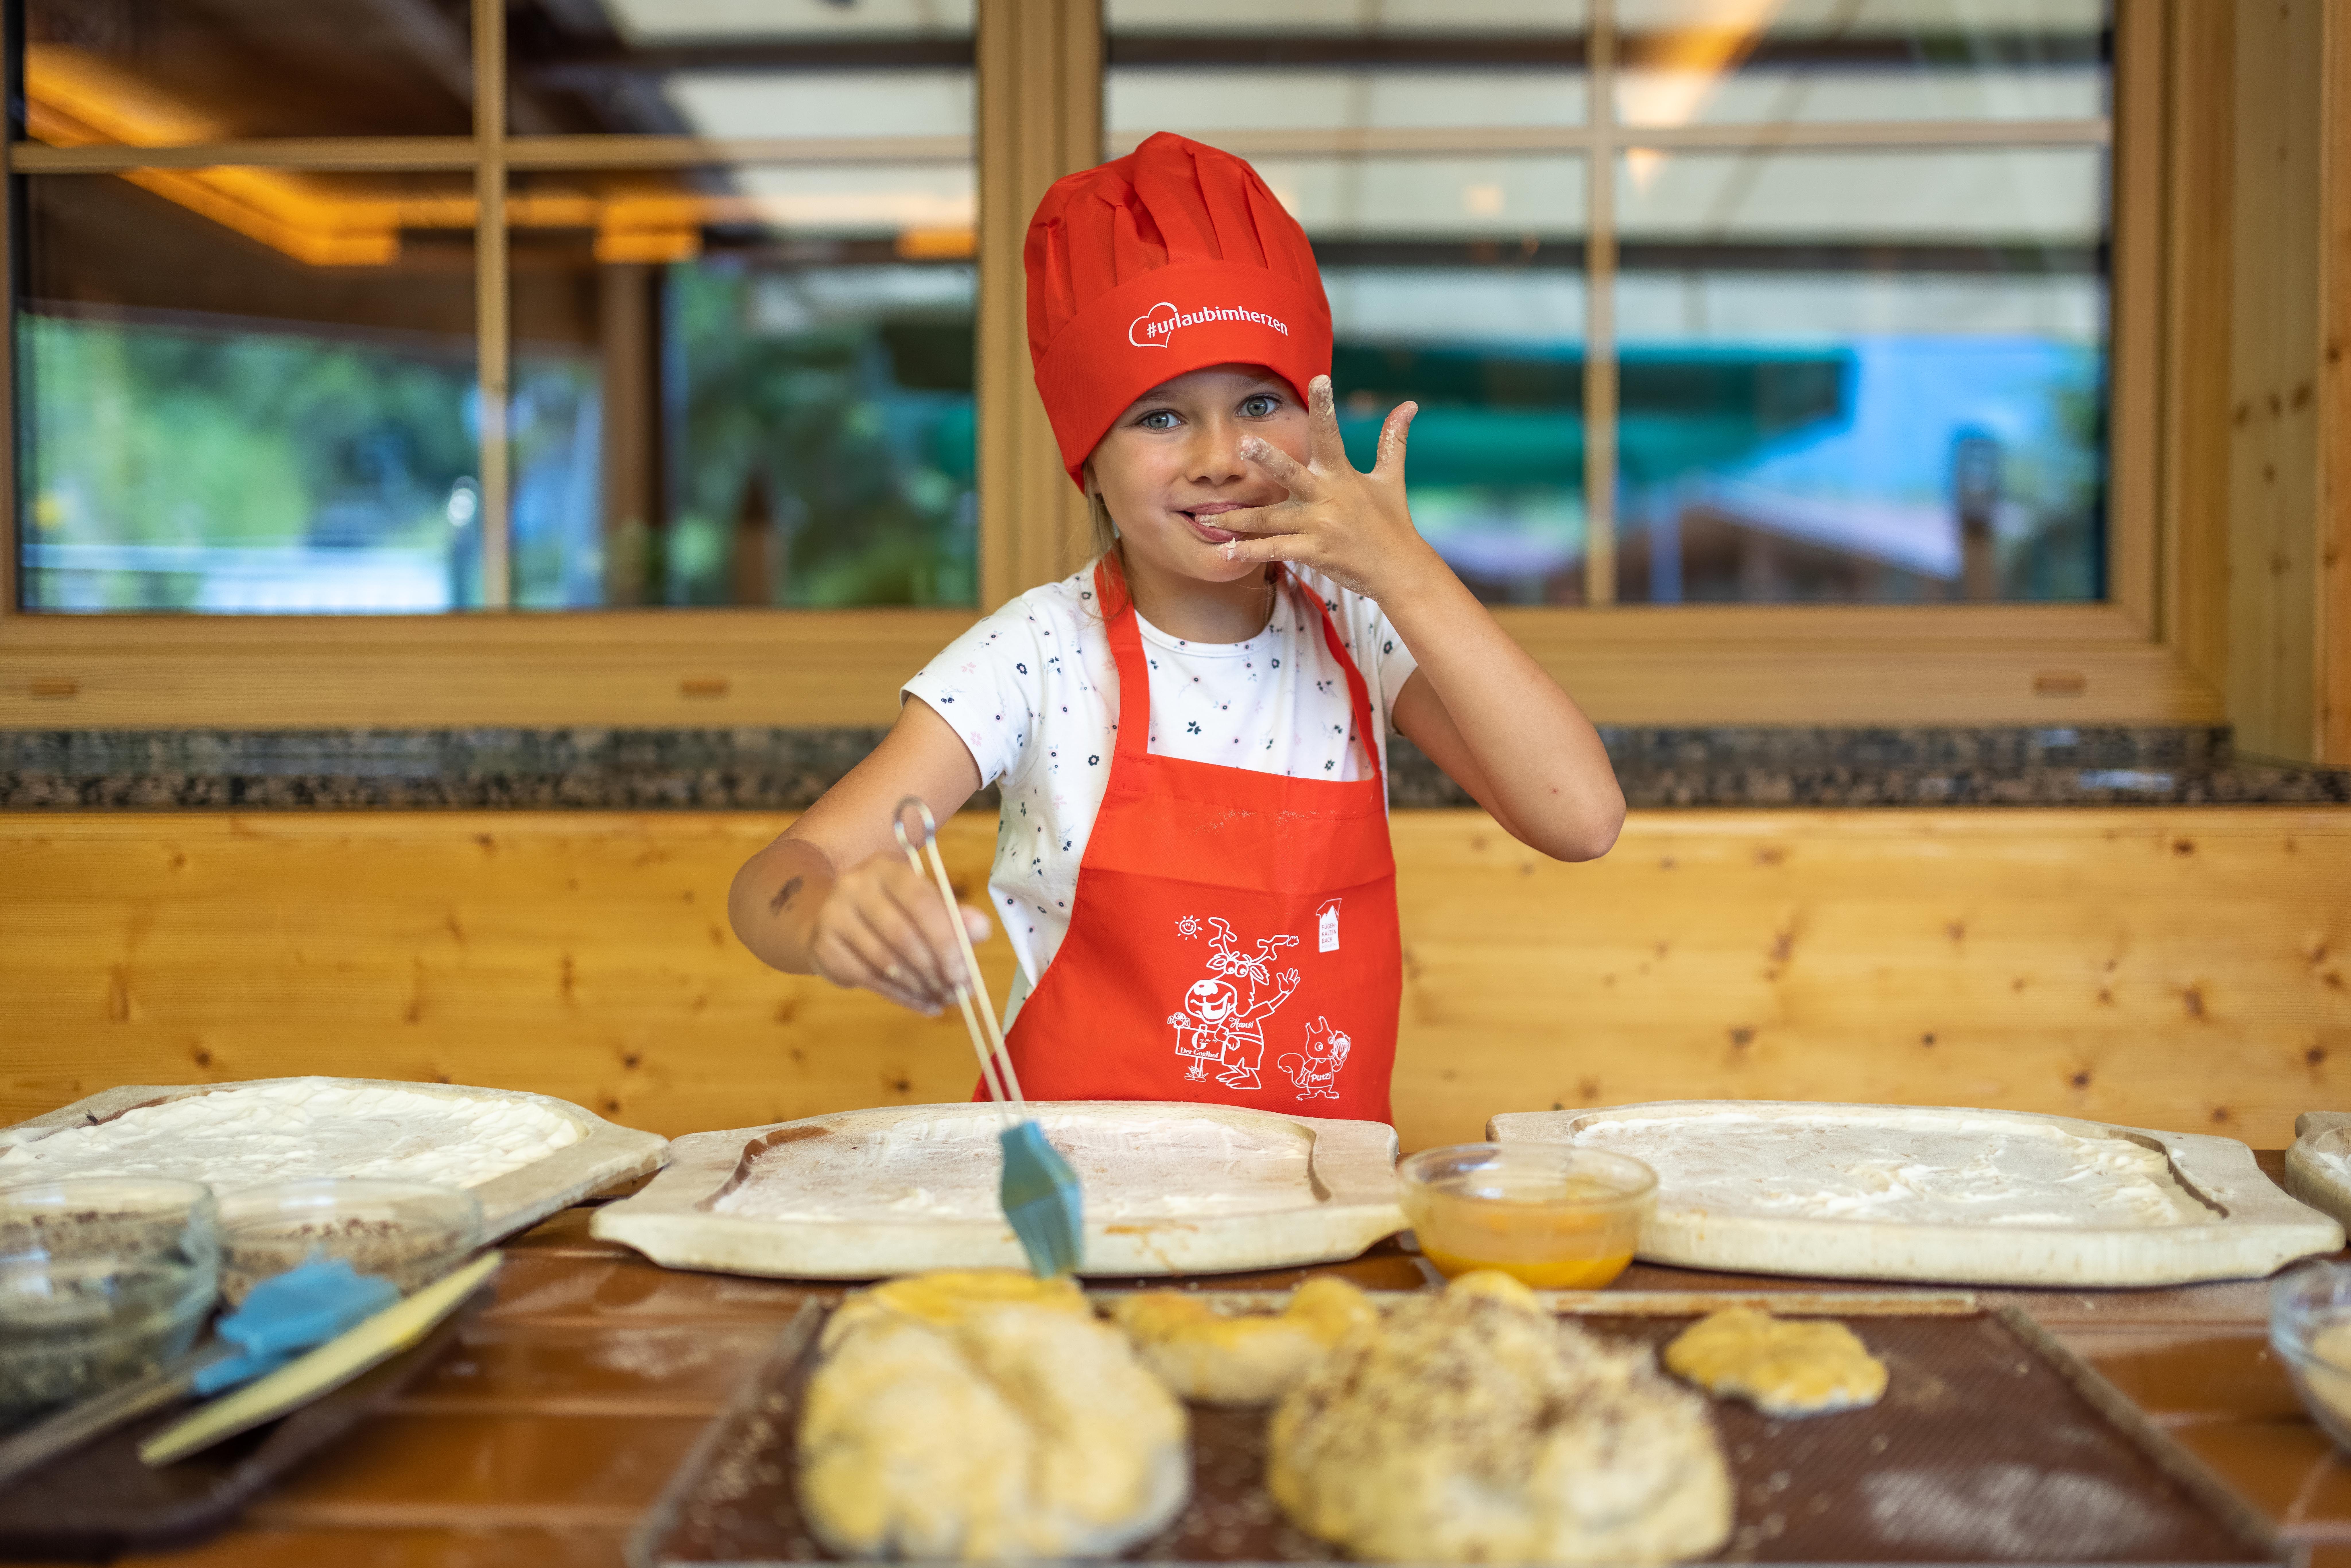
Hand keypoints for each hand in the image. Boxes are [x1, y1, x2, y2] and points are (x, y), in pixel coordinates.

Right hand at [807, 851, 990, 1015]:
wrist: (828, 920)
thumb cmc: (889, 912)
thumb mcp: (922, 905)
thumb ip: (953, 916)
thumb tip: (982, 928)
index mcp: (887, 869)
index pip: (921, 900)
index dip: (946, 939)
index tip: (964, 972)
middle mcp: (855, 886)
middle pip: (902, 934)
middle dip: (935, 969)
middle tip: (957, 991)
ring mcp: (834, 916)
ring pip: (885, 961)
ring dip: (920, 986)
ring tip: (943, 997)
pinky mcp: (823, 947)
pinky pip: (869, 980)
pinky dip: (901, 997)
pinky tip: (924, 1004)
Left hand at [1215, 375, 1432, 600]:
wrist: (1399, 570)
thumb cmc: (1392, 522)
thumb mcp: (1391, 478)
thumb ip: (1393, 440)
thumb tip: (1410, 404)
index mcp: (1342, 475)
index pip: (1332, 434)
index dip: (1326, 406)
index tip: (1319, 378)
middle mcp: (1328, 497)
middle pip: (1292, 473)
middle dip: (1267, 458)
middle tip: (1243, 443)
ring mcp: (1320, 526)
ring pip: (1270, 519)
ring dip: (1237, 519)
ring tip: (1205, 516)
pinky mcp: (1314, 552)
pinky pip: (1276, 550)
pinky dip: (1250, 552)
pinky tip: (1226, 552)